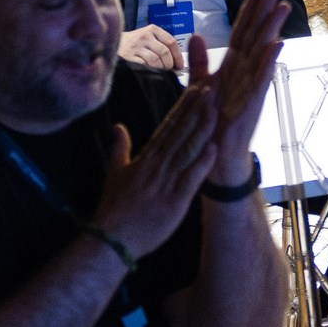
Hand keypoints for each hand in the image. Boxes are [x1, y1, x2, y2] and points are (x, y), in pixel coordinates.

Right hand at [89, 84, 221, 258]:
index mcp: (146, 158)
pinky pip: (190, 179)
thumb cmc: (114, 208)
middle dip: (196, 109)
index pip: (168, 126)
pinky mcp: (175, 201)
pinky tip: (214, 148)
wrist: (111, 240)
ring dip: (202, 129)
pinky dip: (202, 163)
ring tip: (215, 108)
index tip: (196, 89)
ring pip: (187, 150)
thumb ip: (120, 148)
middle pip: (180, 132)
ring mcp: (166, 182)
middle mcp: (157, 165)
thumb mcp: (115, 173)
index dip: (184, 107)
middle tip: (212, 87)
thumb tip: (118, 126)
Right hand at [118, 25, 184, 68]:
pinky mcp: (127, 56)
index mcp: (153, 29)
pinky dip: (149, 71)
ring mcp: (135, 46)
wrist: (113, 43)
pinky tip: (149, 72)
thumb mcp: (149, 37)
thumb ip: (162, 45)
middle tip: (169, 71)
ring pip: (155, 60)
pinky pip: (144, 66)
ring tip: (159, 72)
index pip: (171, 42)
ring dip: (160, 69)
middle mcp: (144, 35)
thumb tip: (177, 63)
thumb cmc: (136, 43)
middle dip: (169, 65)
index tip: (179, 65)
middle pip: (164, 52)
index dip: (178, 56)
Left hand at [196, 0, 289, 186]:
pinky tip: (277, 44)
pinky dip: (269, 60)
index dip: (250, 11)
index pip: (242, 32)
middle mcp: (245, 71)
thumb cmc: (213, 120)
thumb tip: (195, 35)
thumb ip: (199, 61)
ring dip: (273, 28)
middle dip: (265, 11)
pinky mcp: (252, 100)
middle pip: (255, 35)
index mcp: (233, 66)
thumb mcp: (201, 85)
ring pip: (262, 51)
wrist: (216, 152)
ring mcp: (251, 84)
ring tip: (282, 6)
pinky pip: (262, 77)